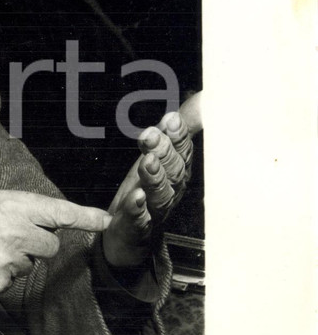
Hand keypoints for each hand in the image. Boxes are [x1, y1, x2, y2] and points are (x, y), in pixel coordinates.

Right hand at [0, 190, 110, 294]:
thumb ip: (25, 210)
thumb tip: (52, 222)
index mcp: (15, 205)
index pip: (60, 212)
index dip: (86, 217)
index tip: (105, 221)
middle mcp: (16, 231)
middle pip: (50, 245)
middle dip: (37, 243)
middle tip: (10, 237)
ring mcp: (8, 258)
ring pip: (31, 264)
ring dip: (17, 258)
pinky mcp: (0, 281)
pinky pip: (14, 280)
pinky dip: (2, 274)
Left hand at [103, 111, 193, 267]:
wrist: (129, 237)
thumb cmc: (146, 192)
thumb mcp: (158, 156)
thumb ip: (175, 130)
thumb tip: (205, 97)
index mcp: (176, 170)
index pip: (181, 149)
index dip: (177, 135)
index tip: (171, 120)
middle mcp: (171, 189)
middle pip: (172, 169)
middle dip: (163, 151)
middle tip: (152, 136)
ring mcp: (155, 209)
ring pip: (159, 192)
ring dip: (154, 176)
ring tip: (147, 163)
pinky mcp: (136, 227)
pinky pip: (138, 217)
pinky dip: (137, 208)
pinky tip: (135, 198)